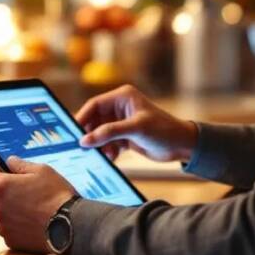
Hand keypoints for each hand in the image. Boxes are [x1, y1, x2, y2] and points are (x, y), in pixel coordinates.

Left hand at [0, 156, 76, 253]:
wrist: (70, 225)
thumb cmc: (56, 195)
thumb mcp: (42, 170)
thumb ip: (20, 165)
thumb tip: (9, 161)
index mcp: (1, 187)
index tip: (9, 177)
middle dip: (5, 195)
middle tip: (25, 194)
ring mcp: (2, 226)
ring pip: (1, 215)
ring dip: (10, 212)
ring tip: (32, 210)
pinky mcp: (10, 241)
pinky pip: (9, 230)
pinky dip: (17, 227)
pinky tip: (33, 223)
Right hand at [75, 85, 198, 162]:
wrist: (182, 145)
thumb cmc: (163, 130)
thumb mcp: (136, 129)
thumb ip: (109, 133)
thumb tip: (85, 140)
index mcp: (122, 97)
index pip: (95, 105)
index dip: (82, 118)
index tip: (72, 133)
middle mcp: (120, 107)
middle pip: (95, 120)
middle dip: (90, 134)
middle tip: (81, 148)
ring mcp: (122, 122)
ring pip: (100, 133)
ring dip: (99, 145)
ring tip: (101, 155)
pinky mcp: (125, 136)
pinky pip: (108, 143)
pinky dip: (107, 150)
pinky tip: (112, 158)